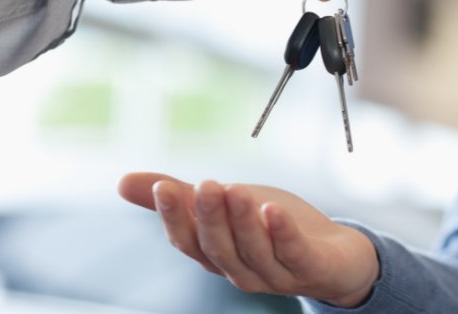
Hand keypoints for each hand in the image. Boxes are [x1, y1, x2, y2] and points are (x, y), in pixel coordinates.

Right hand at [118, 173, 378, 307]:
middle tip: (205, 185)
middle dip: (209, 217)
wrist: (335, 257)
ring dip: (242, 223)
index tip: (162, 187)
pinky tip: (274, 209)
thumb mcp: (223, 206)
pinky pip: (294, 254)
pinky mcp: (311, 268)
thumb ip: (179, 197)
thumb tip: (122, 183)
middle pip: (218, 248)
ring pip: (253, 252)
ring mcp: (276, 274)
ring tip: (234, 190)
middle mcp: (242, 269)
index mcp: (217, 254)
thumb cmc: (271, 229)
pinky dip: (283, 233)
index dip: (174, 217)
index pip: (188, 241)